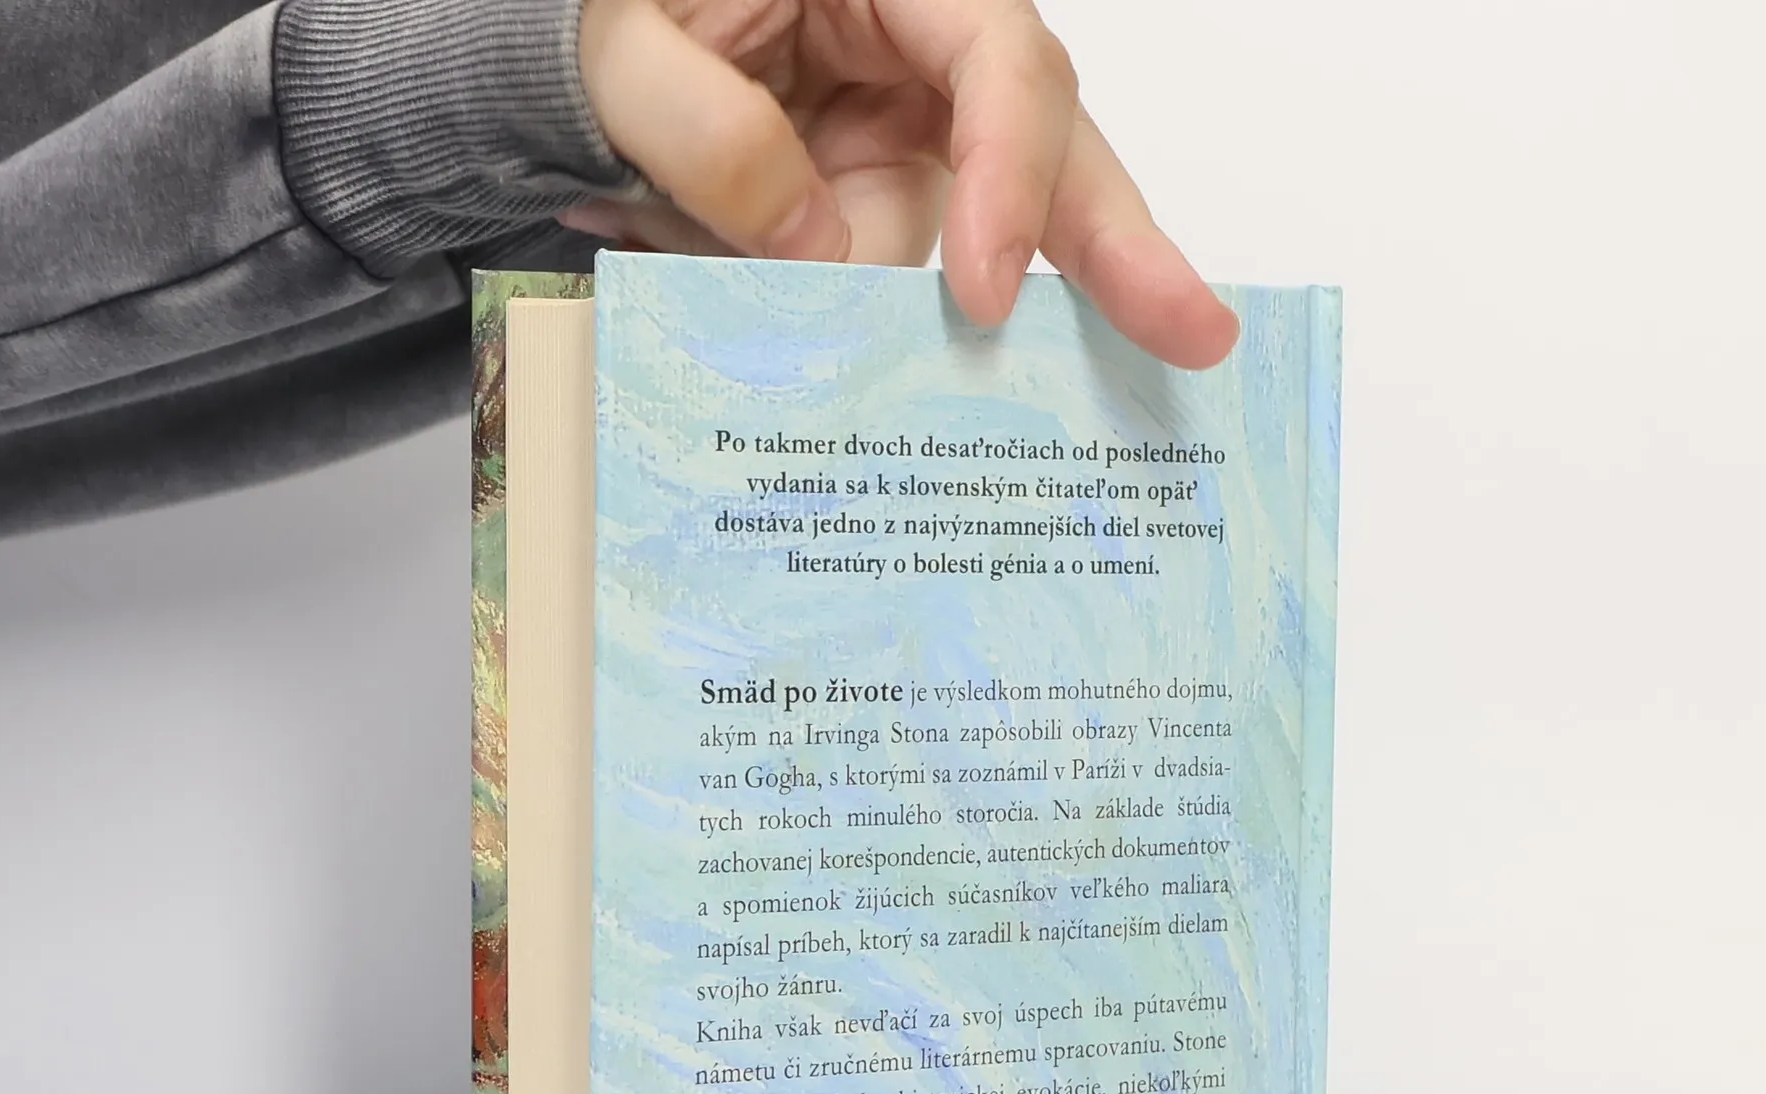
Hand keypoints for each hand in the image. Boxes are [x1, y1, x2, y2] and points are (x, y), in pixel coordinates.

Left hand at [564, 0, 1238, 367]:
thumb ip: (709, 139)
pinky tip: (963, 385)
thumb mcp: (620, 55)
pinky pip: (935, 273)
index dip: (1010, 174)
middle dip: (1123, 246)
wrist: (567, 52)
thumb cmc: (592, 17)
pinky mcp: (889, 202)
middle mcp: (924, 54)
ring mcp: (915, 136)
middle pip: (1056, 142)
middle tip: (1198, 335)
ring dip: (1016, 312)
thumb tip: (821, 256)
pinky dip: (946, 333)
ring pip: (1009, 228)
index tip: (985, 290)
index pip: (997, 60)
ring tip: (1056, 373)